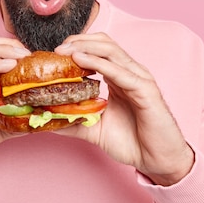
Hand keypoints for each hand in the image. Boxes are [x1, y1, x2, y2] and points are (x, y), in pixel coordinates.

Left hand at [55, 33, 193, 185]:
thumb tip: (45, 118)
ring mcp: (139, 79)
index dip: (77, 45)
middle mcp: (130, 72)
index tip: (54, 53)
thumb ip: (73, 120)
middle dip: (79, 41)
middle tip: (57, 49)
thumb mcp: (95, 129)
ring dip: (86, 47)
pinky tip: (81, 60)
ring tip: (65, 51)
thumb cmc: (133, 142)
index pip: (98, 49)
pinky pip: (120, 72)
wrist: (158, 161)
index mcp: (119, 76)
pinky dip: (99, 63)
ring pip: (111, 51)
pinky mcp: (146, 90)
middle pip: (104, 43)